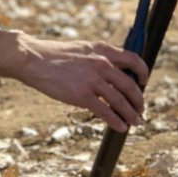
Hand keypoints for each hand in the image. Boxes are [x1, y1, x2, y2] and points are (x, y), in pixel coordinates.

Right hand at [0, 31, 147, 132]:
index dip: (143, 72)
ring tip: (136, 122)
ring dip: (132, 113)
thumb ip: (99, 57)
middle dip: (139, 100)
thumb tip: (113, 72)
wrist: (33, 59)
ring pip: (121, 101)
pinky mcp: (82, 95)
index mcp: (102, 49)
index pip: (133, 59)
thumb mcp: (82, 49)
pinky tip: (121, 127)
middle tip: (141, 109)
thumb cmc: (55, 56)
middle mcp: (101, 63)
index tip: (144, 82)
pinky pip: (105, 112)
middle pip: (130, 85)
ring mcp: (92, 80)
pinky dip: (116, 121)